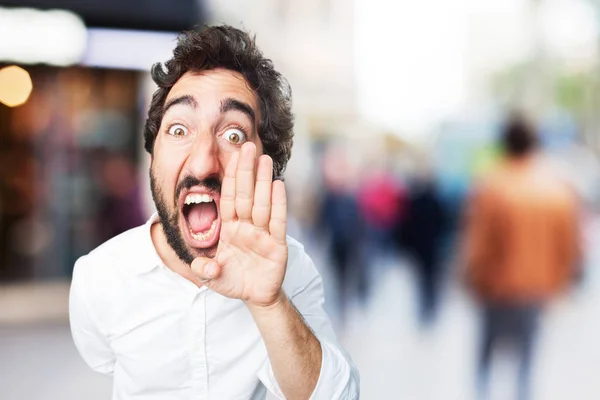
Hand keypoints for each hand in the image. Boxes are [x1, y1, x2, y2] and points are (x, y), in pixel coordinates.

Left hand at [191, 142, 287, 307]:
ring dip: (263, 181)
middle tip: (248, 146)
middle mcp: (246, 227)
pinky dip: (278, 204)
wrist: (255, 296)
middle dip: (246, 171)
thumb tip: (201, 267)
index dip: (230, 179)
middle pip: (246, 195)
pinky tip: (278, 186)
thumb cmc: (233, 281)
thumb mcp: (214, 279)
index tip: (231, 157)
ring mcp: (263, 234)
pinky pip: (277, 221)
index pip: (229, 199)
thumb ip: (206, 271)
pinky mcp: (278, 245)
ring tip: (264, 159)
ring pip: (262, 203)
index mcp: (230, 229)